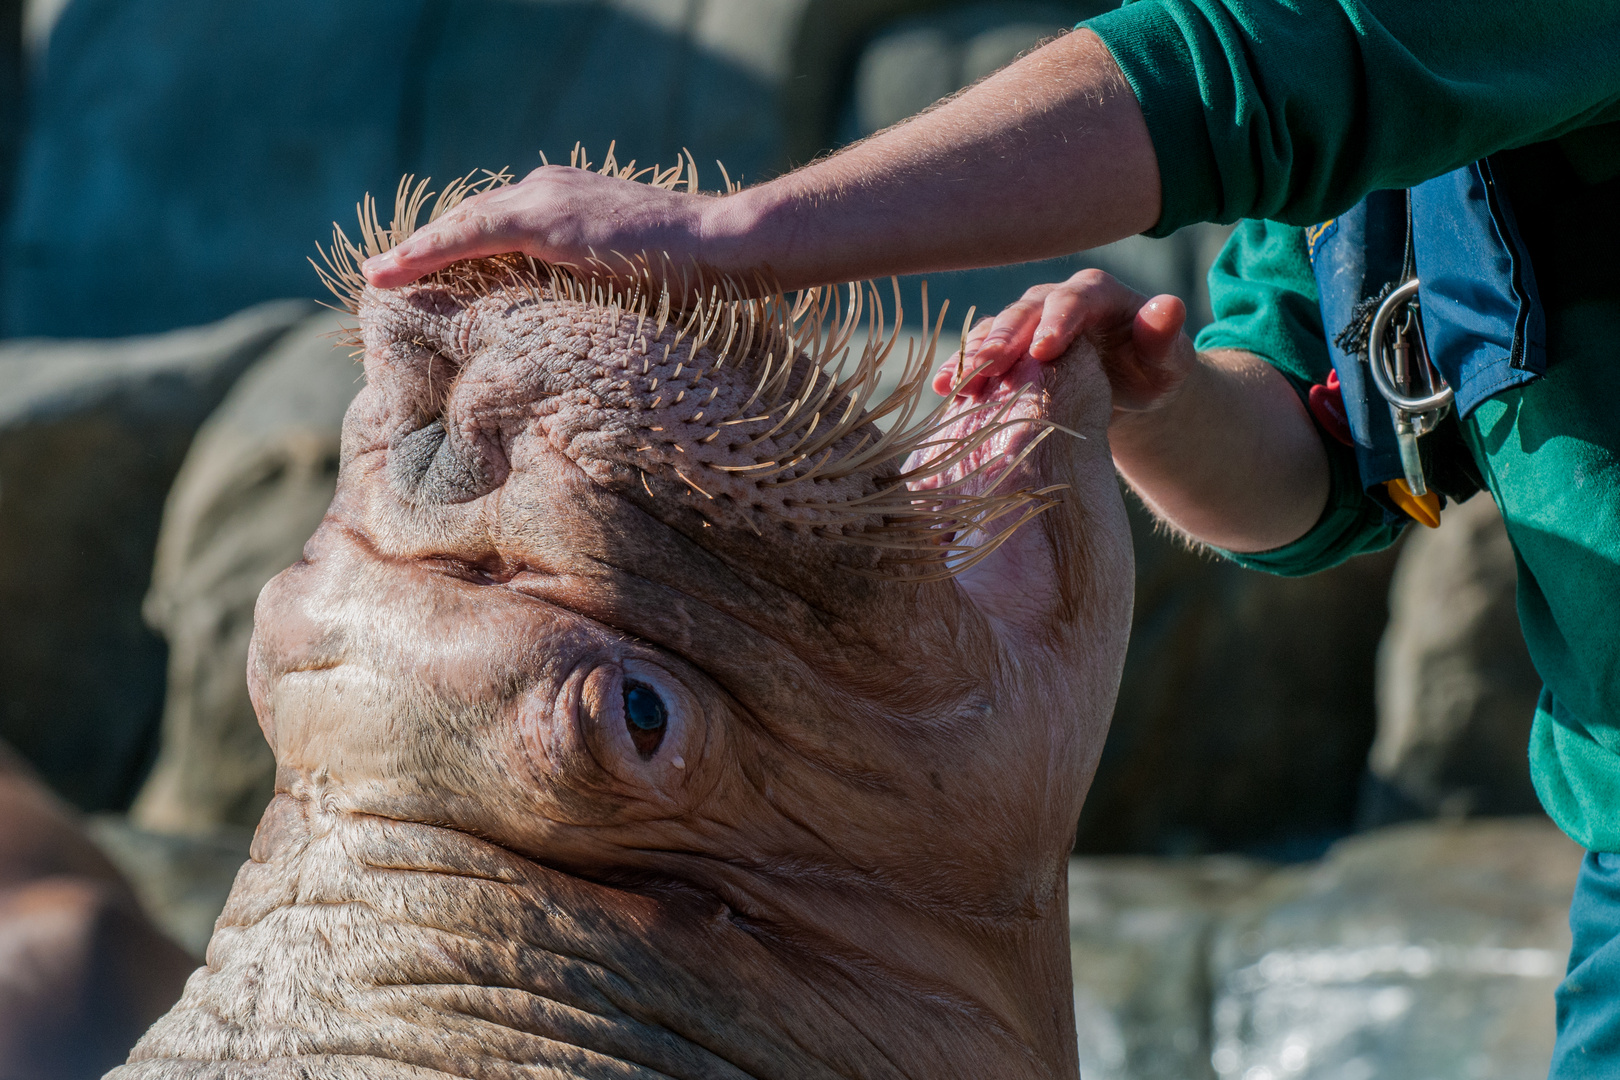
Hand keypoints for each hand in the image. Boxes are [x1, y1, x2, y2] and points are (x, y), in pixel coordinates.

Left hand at [361, 165, 737, 290]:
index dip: (453, 250)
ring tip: (376, 277)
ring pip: (460, 224)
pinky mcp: (544, 217)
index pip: (493, 225)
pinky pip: (469, 235)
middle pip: (467, 220)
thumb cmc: (689, 277)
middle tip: (383, 276)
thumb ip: (581, 292)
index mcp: (565, 204)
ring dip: (415, 252)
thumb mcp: (621, 284)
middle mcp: (547, 189)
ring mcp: (545, 198)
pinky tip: (394, 271)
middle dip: (425, 249)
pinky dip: (428, 253)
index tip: (421, 276)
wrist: (723, 247)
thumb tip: (552, 333)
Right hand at [932, 269, 1195, 421]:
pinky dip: (963, 369)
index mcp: (1097, 294)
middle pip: (1024, 312)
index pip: (1074, 300)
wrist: (1129, 387)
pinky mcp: (1008, 347)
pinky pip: (980, 353)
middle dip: (1003, 339)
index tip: (1043, 351)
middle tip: (985, 368)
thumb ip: (1166, 336)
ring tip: (954, 383)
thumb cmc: (1154, 372)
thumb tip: (1167, 306)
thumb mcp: (1171, 361)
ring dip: (973, 356)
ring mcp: (1027, 322)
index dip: (1057, 322)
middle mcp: (1055, 300)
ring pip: (995, 330)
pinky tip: (944, 390)